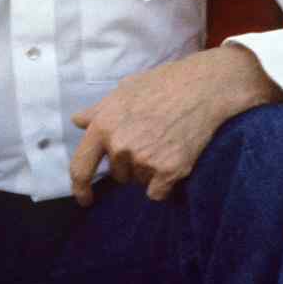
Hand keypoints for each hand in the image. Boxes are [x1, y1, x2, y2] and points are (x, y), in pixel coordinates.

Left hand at [68, 47, 279, 204]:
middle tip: (152, 139)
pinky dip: (165, 184)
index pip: (80, 167)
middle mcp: (120, 146)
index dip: (80, 188)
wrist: (204, 88)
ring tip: (167, 143)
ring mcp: (144, 160)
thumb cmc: (164, 84)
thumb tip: (78, 121)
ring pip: (140, 182)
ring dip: (150, 172)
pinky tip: (175, 161)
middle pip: (119, 175)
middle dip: (131, 164)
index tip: (85, 199)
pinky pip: (158, 193)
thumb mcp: (124, 91)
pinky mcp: (168, 171)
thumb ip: (98, 111)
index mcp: (103, 126)